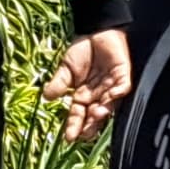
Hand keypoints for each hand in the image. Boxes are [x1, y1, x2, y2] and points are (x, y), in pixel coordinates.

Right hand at [43, 26, 133, 143]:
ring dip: (102, 112)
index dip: (74, 126)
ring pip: (109, 105)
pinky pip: (123, 88)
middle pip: (95, 116)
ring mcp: (111, 87)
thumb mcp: (66, 68)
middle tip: (84, 134)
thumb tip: (46, 98)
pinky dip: (117, 94)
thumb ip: (59, 83)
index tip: (68, 138)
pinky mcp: (123, 76)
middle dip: (90, 126)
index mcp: (83, 96)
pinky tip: (109, 100)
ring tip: (95, 117)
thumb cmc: (82, 50)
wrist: (95, 31)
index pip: (78, 115)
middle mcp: (98, 96)